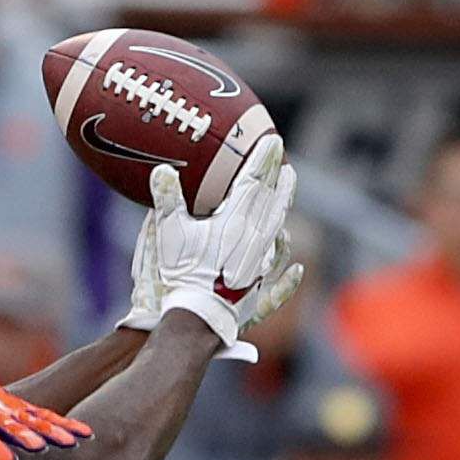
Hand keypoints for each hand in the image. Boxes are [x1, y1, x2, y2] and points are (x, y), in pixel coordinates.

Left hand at [0, 368, 90, 459]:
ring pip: (35, 420)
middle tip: (43, 450)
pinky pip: (46, 414)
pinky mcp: (23, 407)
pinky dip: (65, 423)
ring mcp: (11, 409)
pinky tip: (84, 435)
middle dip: (28, 437)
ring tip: (72, 445)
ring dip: (53, 432)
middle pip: (13, 426)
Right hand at [145, 137, 297, 354]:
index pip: (255, 181)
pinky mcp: (258, 297)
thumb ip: (167, 200)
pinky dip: (288, 278)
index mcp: (237, 221)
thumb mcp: (166, 233)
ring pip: (279, 237)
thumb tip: (163, 170)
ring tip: (285, 208)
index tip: (273, 140)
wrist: (193, 320)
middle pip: (274, 204)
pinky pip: (279, 285)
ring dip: (283, 219)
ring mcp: (261, 270)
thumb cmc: (179, 275)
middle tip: (285, 165)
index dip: (263, 159)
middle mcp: (256, 241)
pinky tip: (297, 271)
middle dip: (280, 182)